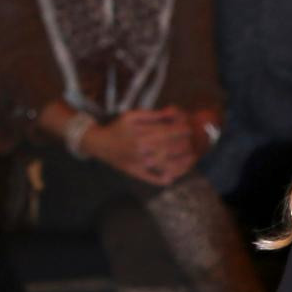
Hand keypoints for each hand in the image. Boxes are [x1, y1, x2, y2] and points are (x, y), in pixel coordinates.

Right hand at [83, 108, 197, 184]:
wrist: (99, 143)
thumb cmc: (118, 128)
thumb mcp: (132, 116)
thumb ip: (153, 114)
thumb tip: (172, 112)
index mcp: (140, 134)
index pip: (166, 132)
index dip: (181, 130)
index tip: (189, 128)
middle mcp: (140, 150)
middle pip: (169, 148)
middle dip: (184, 145)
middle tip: (192, 142)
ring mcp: (139, 163)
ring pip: (164, 166)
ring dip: (181, 163)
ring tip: (192, 158)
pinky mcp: (136, 173)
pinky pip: (152, 179)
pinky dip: (164, 180)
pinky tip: (174, 177)